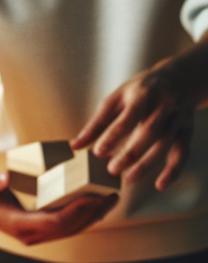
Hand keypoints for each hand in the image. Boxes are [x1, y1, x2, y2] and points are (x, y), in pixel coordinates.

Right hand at [0, 170, 116, 245]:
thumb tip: (4, 178)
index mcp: (19, 225)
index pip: (56, 223)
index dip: (77, 212)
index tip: (94, 197)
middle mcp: (32, 234)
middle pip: (70, 228)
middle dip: (93, 213)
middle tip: (111, 194)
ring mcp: (39, 234)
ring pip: (74, 229)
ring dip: (95, 215)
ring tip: (112, 198)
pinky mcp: (45, 228)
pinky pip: (70, 225)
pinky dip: (87, 215)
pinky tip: (100, 203)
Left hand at [73, 60, 196, 190]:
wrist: (179, 77)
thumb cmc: (139, 91)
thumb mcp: (116, 99)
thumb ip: (97, 123)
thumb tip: (75, 146)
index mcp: (142, 94)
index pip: (128, 116)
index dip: (113, 135)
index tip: (97, 152)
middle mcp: (164, 104)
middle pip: (150, 131)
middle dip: (132, 152)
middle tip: (112, 170)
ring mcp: (178, 117)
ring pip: (166, 143)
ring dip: (148, 163)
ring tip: (128, 179)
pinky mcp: (186, 129)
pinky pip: (182, 151)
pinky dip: (173, 170)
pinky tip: (161, 185)